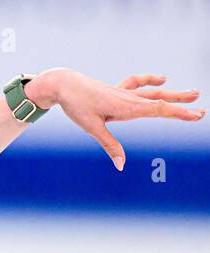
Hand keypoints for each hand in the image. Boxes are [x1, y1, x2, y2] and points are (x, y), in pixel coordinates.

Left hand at [33, 68, 203, 171]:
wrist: (64, 84)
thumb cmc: (77, 107)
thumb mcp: (92, 128)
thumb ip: (110, 145)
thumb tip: (121, 165)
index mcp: (126, 107)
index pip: (159, 110)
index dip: (179, 113)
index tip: (196, 116)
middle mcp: (129, 98)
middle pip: (161, 101)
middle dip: (181, 105)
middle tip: (201, 110)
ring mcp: (124, 92)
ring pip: (153, 92)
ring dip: (173, 93)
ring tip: (193, 93)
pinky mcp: (117, 89)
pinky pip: (137, 83)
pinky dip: (150, 80)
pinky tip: (162, 79)